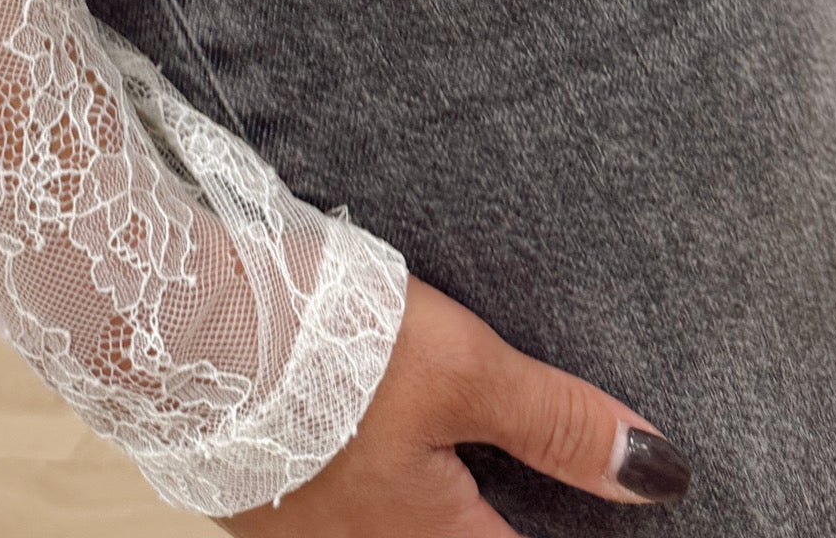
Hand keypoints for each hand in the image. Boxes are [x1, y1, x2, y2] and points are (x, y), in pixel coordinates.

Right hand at [220, 276, 689, 533]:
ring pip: (400, 526)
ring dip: (435, 497)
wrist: (176, 319)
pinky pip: (342, 507)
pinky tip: (373, 427)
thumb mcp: (463, 368)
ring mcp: (303, 535)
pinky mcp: (262, 495)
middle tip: (529, 474)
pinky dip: (380, 479)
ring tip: (457, 450)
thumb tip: (658, 473)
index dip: (573, 526)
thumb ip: (556, 423)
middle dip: (497, 509)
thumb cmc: (323, 346)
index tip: (611, 509)